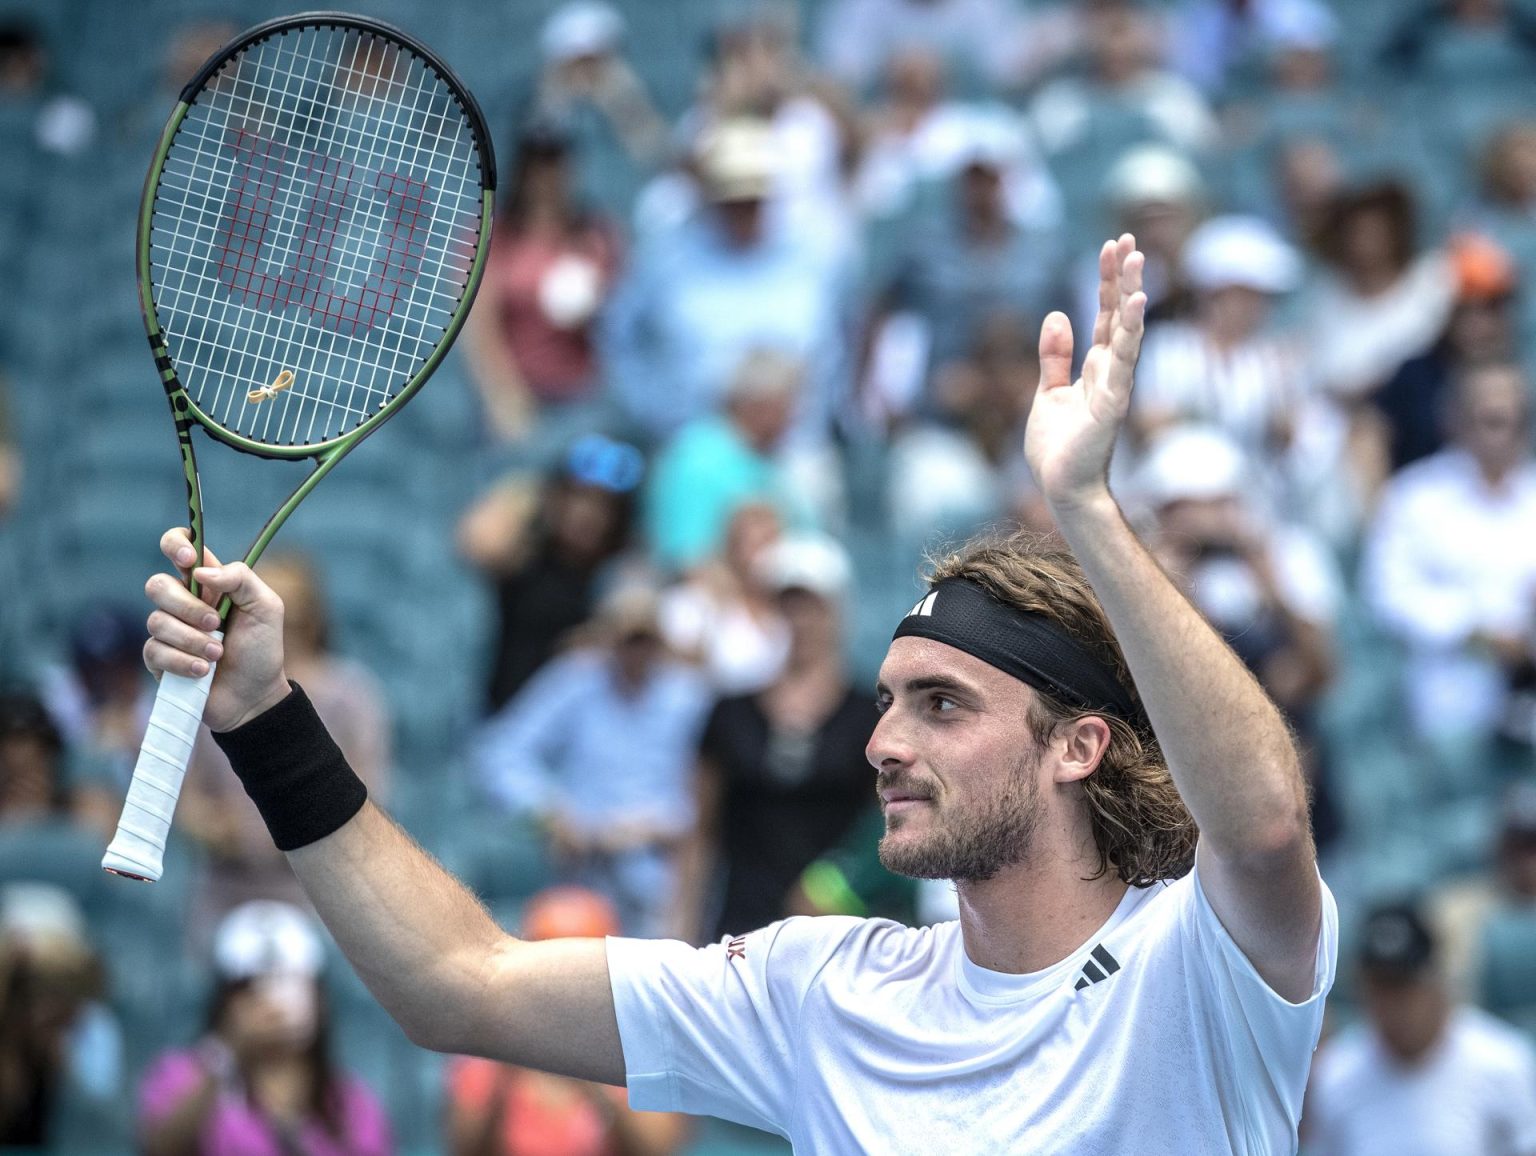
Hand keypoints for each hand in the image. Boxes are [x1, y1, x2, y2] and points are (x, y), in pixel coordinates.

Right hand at [143, 528, 290, 731]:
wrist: (254, 696)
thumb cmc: (261, 649)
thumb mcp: (266, 608)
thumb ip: (240, 579)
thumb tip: (200, 571)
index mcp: (207, 582)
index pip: (178, 546)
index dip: (175, 543)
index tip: (188, 558)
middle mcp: (182, 602)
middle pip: (158, 585)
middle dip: (187, 607)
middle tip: (216, 625)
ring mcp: (167, 631)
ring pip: (157, 621)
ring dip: (192, 641)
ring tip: (217, 655)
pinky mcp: (158, 659)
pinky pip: (155, 651)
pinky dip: (183, 661)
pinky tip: (203, 671)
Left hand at [1024, 235, 1146, 513]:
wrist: (1060, 487)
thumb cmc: (1057, 448)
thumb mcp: (1047, 392)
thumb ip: (1054, 356)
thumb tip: (1057, 314)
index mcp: (1096, 367)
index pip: (1105, 314)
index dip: (1108, 280)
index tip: (1111, 246)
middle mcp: (1111, 371)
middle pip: (1119, 313)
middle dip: (1123, 276)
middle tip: (1127, 237)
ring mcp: (1115, 385)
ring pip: (1127, 330)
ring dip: (1131, 293)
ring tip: (1137, 258)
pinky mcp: (1112, 402)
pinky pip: (1124, 361)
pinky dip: (1131, 332)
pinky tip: (1136, 303)